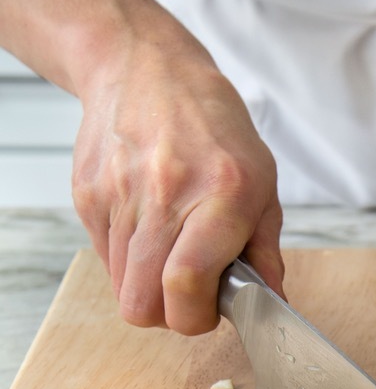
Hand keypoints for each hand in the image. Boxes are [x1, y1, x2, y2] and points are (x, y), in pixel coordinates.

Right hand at [73, 43, 283, 333]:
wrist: (148, 70)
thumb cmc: (216, 130)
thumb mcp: (263, 185)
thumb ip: (267, 252)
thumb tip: (274, 302)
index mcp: (221, 198)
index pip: (186, 285)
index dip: (196, 318)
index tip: (211, 310)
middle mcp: (166, 197)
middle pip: (144, 304)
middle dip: (170, 316)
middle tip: (191, 295)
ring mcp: (120, 197)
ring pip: (122, 289)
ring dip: (149, 290)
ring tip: (172, 258)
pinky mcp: (88, 197)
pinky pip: (105, 260)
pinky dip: (128, 264)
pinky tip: (149, 234)